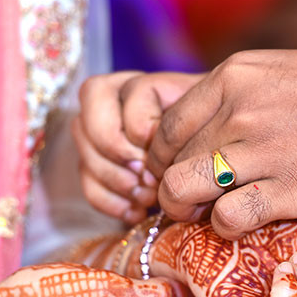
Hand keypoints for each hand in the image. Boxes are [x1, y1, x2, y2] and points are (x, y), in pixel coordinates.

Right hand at [73, 71, 203, 223]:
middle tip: (149, 177)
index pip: (102, 94)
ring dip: (116, 183)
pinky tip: (137, 212)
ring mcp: (96, 140)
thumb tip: (149, 149)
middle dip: (117, 157)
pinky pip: (88, 187)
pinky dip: (111, 203)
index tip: (161, 148)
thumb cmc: (212, 127)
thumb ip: (176, 119)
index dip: (131, 126)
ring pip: (84, 159)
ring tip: (148, 197)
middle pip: (82, 126)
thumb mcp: (204, 112)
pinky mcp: (96, 170)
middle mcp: (104, 108)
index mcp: (129, 85)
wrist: (215, 153)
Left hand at [146, 41, 296, 238]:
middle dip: (171, 189)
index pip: (165, 128)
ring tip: (203, 214)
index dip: (161, 157)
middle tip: (186, 201)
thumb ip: (230, 97)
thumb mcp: (273, 70)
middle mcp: (238, 113)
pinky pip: (227, 218)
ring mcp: (261, 152)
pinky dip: (226, 227)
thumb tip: (193, 132)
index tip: (172, 170)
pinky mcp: (288, 190)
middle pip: (170, 164)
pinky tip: (241, 221)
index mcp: (231, 79)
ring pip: (184, 191)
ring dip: (187, 211)